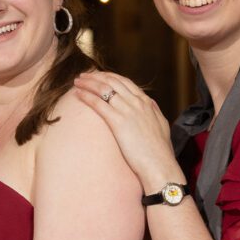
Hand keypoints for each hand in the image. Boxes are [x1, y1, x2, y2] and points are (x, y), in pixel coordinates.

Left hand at [72, 71, 184, 189]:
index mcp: (146, 103)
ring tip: (77, 82)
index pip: (125, 82)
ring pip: (104, 89)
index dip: (110, 77)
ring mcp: (127, 111)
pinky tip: (78, 94)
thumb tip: (151, 103)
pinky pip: (98, 104)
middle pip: (112, 82)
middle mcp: (136, 103)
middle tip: (84, 76)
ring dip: (88, 83)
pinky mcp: (118, 122)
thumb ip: (155, 112)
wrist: (159, 164)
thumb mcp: (162, 125)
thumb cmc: (160, 150)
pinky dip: (87, 96)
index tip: (99, 76)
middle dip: (96, 77)